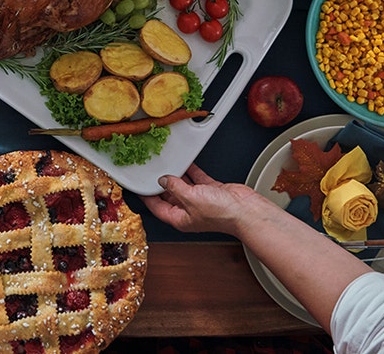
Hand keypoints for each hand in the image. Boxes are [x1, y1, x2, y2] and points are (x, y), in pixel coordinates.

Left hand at [140, 163, 256, 234]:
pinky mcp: (211, 191)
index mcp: (180, 219)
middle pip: (169, 196)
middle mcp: (189, 211)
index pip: (157, 207)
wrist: (245, 210)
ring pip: (183, 186)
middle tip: (151, 171)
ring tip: (166, 164)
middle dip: (161, 184)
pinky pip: (196, 179)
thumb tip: (163, 180)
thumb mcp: (190, 198)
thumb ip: (175, 187)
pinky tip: (186, 163)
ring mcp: (201, 201)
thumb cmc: (222, 214)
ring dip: (176, 176)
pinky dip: (191, 171)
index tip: (138, 186)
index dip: (146, 196)